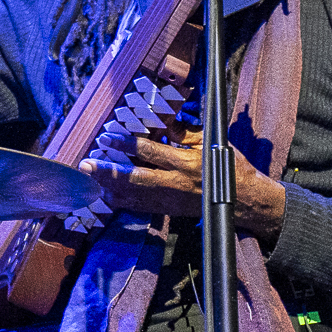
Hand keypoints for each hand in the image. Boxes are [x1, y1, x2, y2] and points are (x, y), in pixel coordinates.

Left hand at [78, 117, 286, 243]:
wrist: (244, 202)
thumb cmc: (229, 167)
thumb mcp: (209, 143)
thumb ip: (183, 133)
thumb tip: (161, 121)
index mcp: (185, 163)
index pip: (150, 152)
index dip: (127, 143)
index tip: (107, 134)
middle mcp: (174, 184)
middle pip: (134, 178)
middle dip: (108, 171)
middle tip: (86, 163)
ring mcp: (169, 200)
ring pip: (132, 196)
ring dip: (108, 187)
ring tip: (89, 178)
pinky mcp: (168, 210)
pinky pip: (138, 208)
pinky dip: (120, 202)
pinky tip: (104, 195)